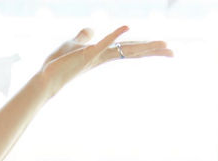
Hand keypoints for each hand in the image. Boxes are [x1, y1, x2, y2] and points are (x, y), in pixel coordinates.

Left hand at [35, 26, 172, 95]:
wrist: (45, 76)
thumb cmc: (58, 63)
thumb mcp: (74, 44)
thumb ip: (84, 36)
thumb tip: (91, 28)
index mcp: (103, 53)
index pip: (128, 49)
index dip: (145, 47)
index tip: (164, 48)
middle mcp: (103, 56)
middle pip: (132, 51)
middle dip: (152, 50)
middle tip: (173, 51)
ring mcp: (96, 56)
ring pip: (124, 49)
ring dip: (143, 45)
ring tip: (162, 44)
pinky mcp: (86, 55)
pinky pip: (102, 43)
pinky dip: (114, 34)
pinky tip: (126, 26)